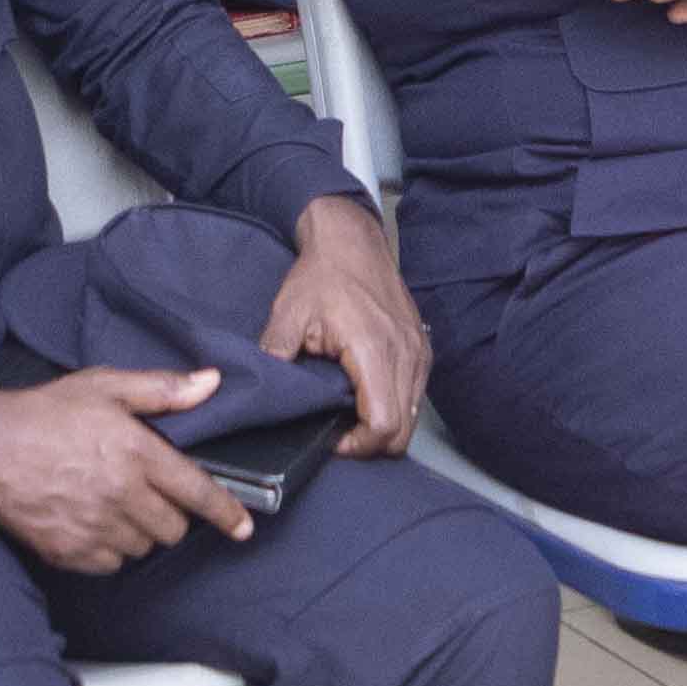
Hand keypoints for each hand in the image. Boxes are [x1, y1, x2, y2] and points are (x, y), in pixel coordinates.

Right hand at [0, 367, 245, 568]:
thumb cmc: (44, 412)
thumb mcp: (104, 386)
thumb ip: (161, 389)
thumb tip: (211, 383)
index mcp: (135, 452)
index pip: (197, 491)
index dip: (226, 513)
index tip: (243, 528)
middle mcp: (121, 494)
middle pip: (173, 528)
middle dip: (170, 515)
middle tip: (147, 494)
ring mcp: (94, 527)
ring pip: (143, 548)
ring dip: (139, 532)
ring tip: (113, 504)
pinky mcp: (70, 551)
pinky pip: (111, 564)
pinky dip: (110, 550)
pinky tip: (92, 523)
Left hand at [261, 196, 430, 453]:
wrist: (351, 240)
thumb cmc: (323, 274)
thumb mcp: (288, 316)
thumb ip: (276, 358)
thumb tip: (265, 395)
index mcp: (374, 350)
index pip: (383, 424)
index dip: (358, 446)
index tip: (332, 439)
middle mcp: (405, 354)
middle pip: (402, 431)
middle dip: (370, 444)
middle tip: (339, 434)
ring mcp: (418, 351)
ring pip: (412, 416)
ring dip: (384, 425)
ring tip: (350, 416)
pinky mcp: (421, 348)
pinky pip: (415, 394)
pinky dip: (395, 406)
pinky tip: (366, 395)